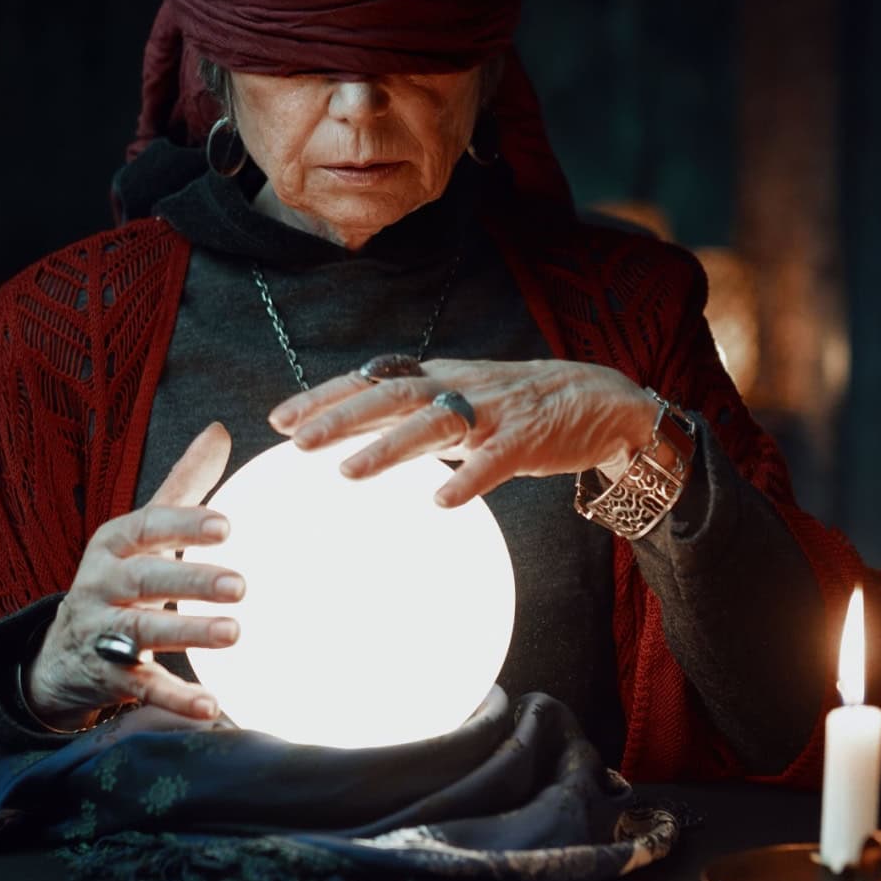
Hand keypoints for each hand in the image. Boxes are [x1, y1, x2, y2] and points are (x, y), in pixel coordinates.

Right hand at [23, 423, 242, 728]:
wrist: (62, 652)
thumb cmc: (120, 579)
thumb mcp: (140, 533)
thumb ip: (182, 488)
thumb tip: (218, 431)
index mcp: (113, 544)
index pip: (147, 526)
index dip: (184, 524)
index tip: (227, 524)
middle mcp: (101, 584)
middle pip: (145, 579)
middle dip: (191, 580)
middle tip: (240, 585)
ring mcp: (100, 632)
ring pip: (141, 632)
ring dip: (188, 633)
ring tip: (234, 633)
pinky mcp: (107, 676)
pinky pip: (141, 687)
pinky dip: (175, 698)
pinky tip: (211, 706)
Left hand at [268, 359, 652, 507]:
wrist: (601, 399)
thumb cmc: (518, 406)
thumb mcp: (460, 399)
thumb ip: (413, 413)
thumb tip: (356, 429)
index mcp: (439, 378)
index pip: (372, 381)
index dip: (326, 397)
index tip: (279, 420)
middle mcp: (459, 388)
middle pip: (392, 396)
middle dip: (342, 418)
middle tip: (296, 443)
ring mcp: (493, 413)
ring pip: (435, 424)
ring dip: (389, 448)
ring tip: (348, 473)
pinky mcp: (527, 440)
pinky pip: (495, 460)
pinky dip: (468, 478)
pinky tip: (441, 502)